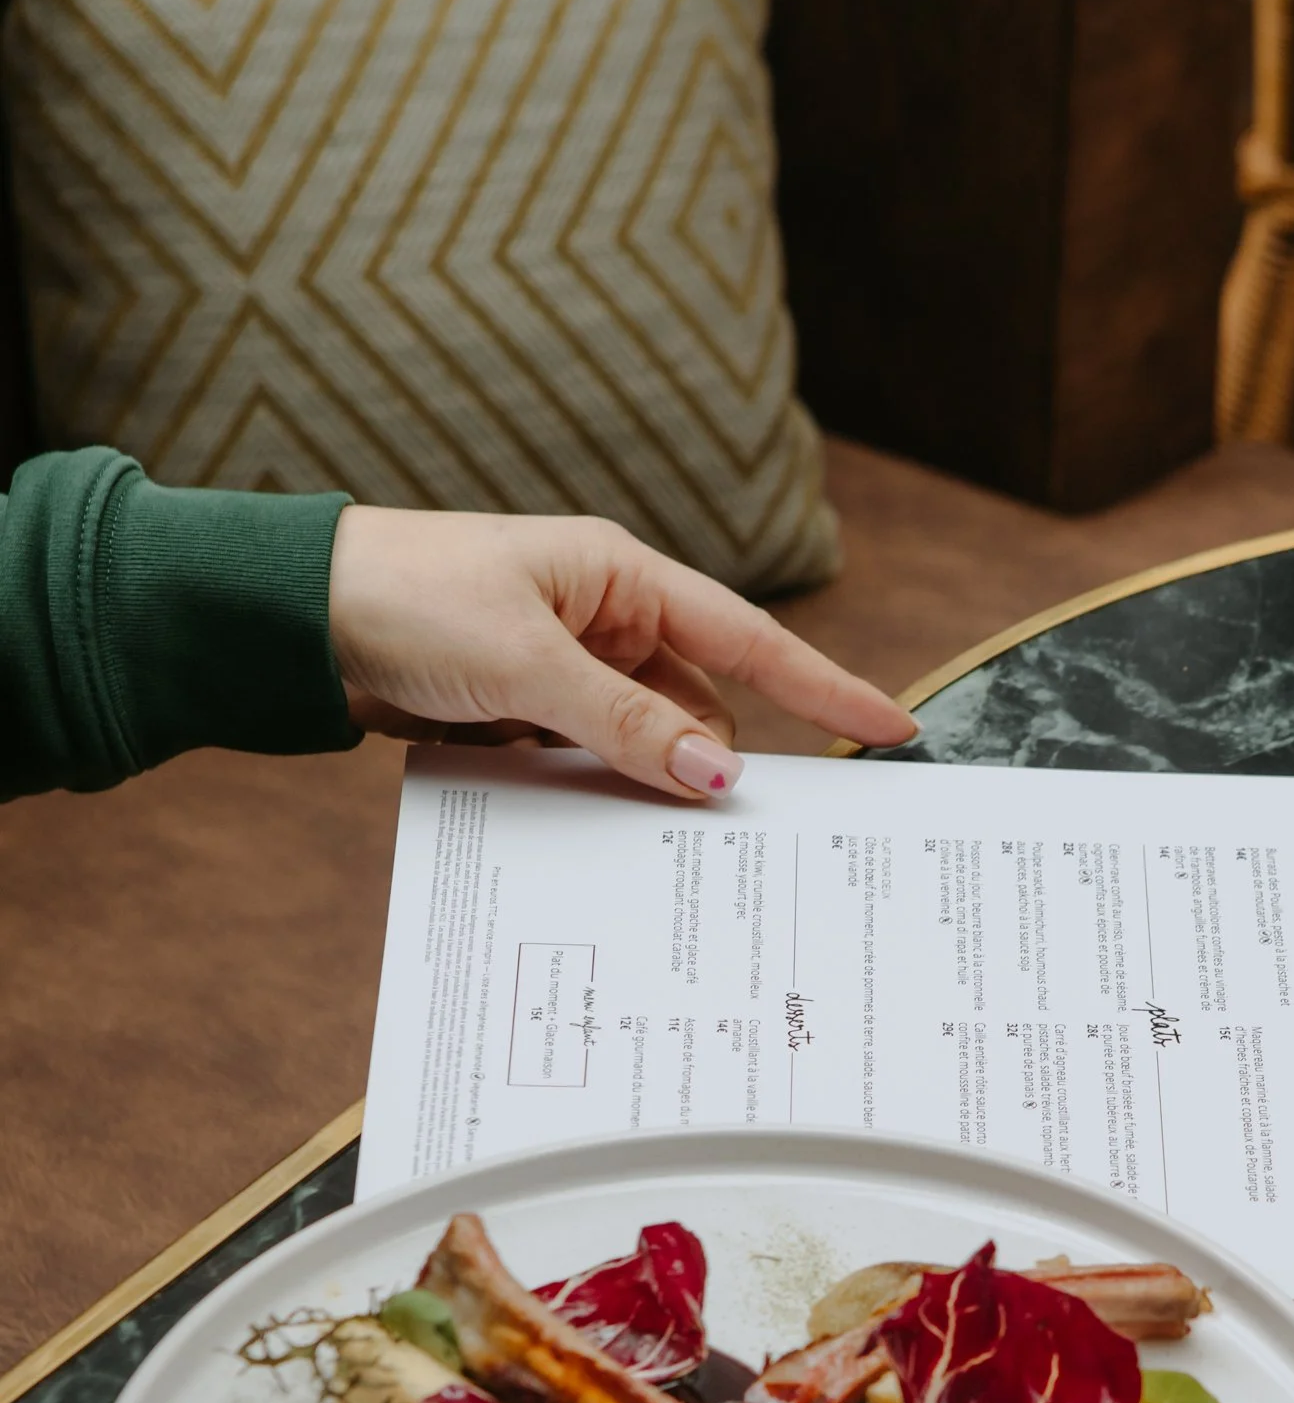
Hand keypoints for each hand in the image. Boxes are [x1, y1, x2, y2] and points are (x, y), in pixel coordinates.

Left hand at [326, 504, 915, 799]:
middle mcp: (604, 620)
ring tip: (605, 808)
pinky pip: (588, 762)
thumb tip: (717, 776)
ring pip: (643, 746)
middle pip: (698, 711)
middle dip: (701, 763)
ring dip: (635, 782)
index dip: (823, 687)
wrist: (293, 615)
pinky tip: (568, 810)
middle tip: (704, 824)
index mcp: (620, 578)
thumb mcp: (525, 665)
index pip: (749, 641)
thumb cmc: (404, 598)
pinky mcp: (526, 711)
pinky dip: (588, 788)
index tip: (890, 726)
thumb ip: (626, 724)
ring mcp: (567, 670)